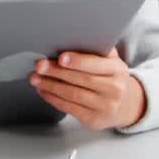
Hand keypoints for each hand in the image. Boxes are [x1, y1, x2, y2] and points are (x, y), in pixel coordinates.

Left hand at [31, 48, 145, 128]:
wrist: (123, 105)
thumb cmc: (109, 77)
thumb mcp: (109, 62)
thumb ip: (95, 52)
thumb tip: (68, 40)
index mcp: (118, 70)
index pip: (96, 65)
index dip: (78, 61)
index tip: (61, 57)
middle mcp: (115, 89)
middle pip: (81, 79)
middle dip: (57, 72)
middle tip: (39, 66)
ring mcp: (105, 106)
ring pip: (72, 94)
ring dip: (50, 86)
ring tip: (35, 78)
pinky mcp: (93, 119)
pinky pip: (69, 107)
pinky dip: (52, 98)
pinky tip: (43, 90)